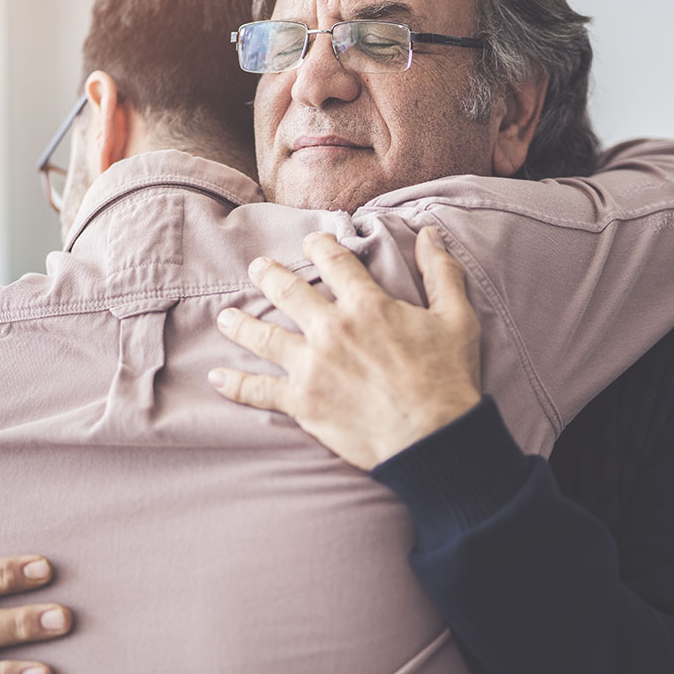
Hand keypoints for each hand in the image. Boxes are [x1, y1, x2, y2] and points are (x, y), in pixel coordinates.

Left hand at [209, 227, 481, 469]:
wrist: (433, 439)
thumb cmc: (448, 379)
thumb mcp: (456, 318)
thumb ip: (441, 272)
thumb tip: (430, 233)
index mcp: (366, 305)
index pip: (333, 261)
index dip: (320, 245)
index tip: (311, 242)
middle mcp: (331, 329)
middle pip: (287, 291)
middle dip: (268, 275)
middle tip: (257, 268)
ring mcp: (312, 366)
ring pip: (263, 336)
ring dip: (241, 323)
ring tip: (226, 317)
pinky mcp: (302, 402)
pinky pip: (258, 390)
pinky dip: (235, 384)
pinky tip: (217, 377)